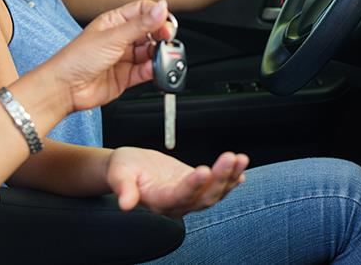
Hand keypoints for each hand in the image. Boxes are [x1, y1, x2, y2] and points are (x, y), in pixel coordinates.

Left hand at [42, 0, 173, 113]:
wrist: (65, 88)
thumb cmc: (77, 59)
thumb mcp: (113, 37)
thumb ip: (140, 24)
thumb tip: (161, 7)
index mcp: (114, 22)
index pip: (143, 11)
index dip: (157, 15)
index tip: (166, 23)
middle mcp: (120, 38)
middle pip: (150, 32)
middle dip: (161, 35)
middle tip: (167, 40)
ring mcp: (123, 58)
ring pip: (150, 52)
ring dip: (158, 54)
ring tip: (161, 57)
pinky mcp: (125, 76)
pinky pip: (146, 71)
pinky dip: (154, 70)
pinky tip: (154, 69)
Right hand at [107, 147, 248, 216]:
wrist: (127, 169)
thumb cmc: (122, 170)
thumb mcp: (119, 174)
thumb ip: (123, 188)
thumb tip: (125, 203)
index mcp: (158, 201)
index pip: (179, 196)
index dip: (193, 186)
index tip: (203, 170)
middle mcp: (177, 203)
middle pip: (204, 196)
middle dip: (220, 178)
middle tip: (230, 158)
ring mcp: (188, 197)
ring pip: (213, 193)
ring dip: (229, 177)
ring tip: (240, 159)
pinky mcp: (194, 187)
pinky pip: (215, 187)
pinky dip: (229, 180)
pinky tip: (240, 172)